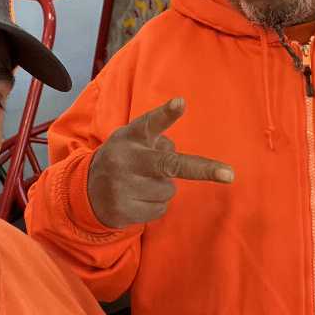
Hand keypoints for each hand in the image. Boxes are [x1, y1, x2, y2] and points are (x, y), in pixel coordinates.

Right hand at [88, 98, 233, 228]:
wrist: (84, 191)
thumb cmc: (121, 158)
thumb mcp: (132, 137)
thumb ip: (154, 131)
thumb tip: (173, 147)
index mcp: (130, 137)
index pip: (150, 122)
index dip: (166, 113)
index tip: (181, 103)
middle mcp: (125, 159)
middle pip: (171, 165)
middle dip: (202, 169)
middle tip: (229, 174)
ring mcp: (123, 186)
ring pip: (168, 191)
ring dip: (162, 189)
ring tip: (141, 184)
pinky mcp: (123, 210)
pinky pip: (160, 209)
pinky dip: (154, 205)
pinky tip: (137, 198)